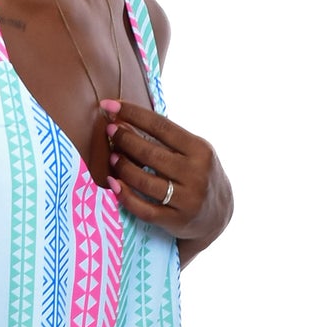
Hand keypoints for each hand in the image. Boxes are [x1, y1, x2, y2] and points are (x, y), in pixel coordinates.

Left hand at [100, 99, 230, 252]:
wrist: (218, 214)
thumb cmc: (198, 174)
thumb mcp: (194, 152)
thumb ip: (167, 139)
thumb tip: (124, 119)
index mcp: (200, 150)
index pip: (161, 126)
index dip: (132, 114)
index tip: (110, 105)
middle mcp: (196, 174)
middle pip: (150, 153)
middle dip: (124, 139)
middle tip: (110, 131)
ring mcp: (187, 199)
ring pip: (144, 181)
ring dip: (123, 167)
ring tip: (113, 156)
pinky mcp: (176, 221)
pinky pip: (144, 209)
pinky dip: (125, 196)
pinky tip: (114, 184)